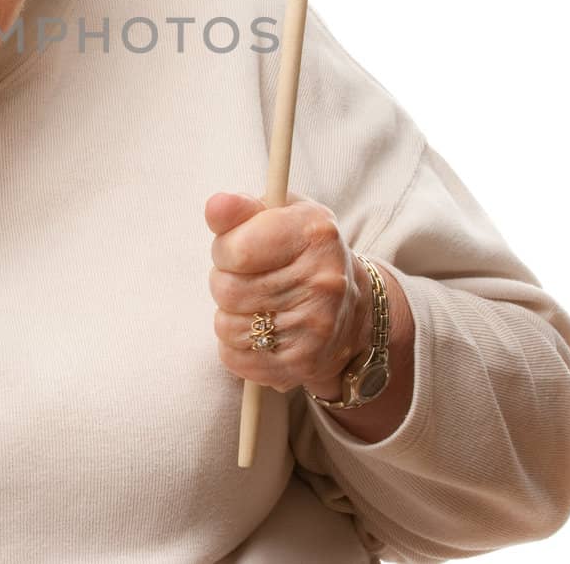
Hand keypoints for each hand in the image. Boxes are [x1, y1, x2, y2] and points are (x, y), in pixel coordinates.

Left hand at [206, 191, 370, 395]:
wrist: (354, 308)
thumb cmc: (304, 252)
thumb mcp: (281, 215)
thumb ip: (241, 208)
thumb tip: (216, 205)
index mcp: (314, 234)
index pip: (235, 250)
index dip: (224, 250)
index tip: (237, 250)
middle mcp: (322, 282)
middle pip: (227, 290)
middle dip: (226, 282)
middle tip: (249, 279)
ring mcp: (315, 327)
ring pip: (227, 326)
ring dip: (230, 316)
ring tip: (257, 306)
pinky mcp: (303, 364)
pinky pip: (235, 358)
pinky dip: (237, 346)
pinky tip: (261, 333)